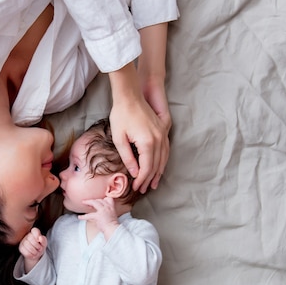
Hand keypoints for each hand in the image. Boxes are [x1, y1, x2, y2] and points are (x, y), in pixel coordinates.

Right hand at [18, 228, 46, 271]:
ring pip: (27, 245)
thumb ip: (43, 240)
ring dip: (34, 251)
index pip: (34, 230)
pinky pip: (25, 251)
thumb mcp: (44, 243)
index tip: (38, 240)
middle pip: (30, 238)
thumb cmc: (40, 246)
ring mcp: (23, 241)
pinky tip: (32, 255)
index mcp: (34, 232)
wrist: (36, 254)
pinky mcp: (21, 248)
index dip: (37, 235)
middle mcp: (27, 236)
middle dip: (37, 245)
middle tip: (40, 249)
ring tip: (36, 252)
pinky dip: (31, 255)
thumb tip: (40, 237)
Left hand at [78, 197, 119, 238]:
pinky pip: (89, 215)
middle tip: (88, 203)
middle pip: (99, 200)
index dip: (102, 199)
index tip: (98, 201)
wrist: (113, 230)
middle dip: (93, 200)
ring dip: (88, 202)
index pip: (108, 198)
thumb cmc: (112, 225)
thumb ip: (107, 212)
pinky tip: (80, 217)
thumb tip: (101, 212)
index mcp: (111, 207)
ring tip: (83, 203)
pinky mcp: (98, 216)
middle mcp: (107, 207)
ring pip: (94, 203)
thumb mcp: (112, 215)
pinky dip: (83, 216)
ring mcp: (103, 211)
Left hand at [108, 62, 169, 191]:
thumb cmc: (120, 115)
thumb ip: (128, 157)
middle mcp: (158, 139)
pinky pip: (166, 149)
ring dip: (158, 172)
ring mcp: (163, 133)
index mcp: (147, 142)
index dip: (142, 180)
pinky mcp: (163, 129)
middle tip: (144, 189)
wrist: (129, 96)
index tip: (136, 187)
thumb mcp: (119, 138)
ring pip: (164, 158)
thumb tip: (135, 173)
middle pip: (156, 165)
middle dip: (150, 179)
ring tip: (153, 183)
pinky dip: (163, 160)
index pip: (147, 168)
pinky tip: (159, 166)